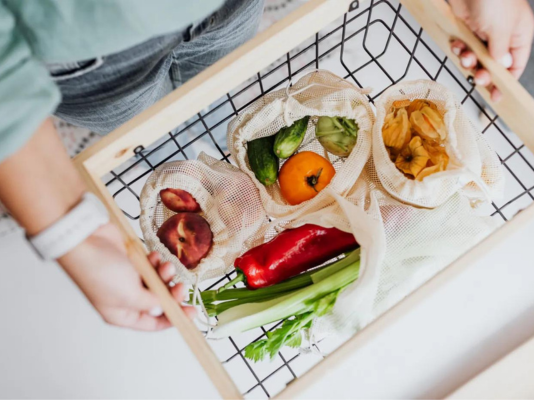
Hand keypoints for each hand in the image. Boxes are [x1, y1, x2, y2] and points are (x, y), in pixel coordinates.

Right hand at [58, 222, 195, 330]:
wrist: (86, 239)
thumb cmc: (101, 272)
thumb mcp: (130, 295)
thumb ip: (151, 303)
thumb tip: (163, 308)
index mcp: (121, 314)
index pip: (152, 323)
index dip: (173, 318)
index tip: (191, 312)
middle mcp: (125, 298)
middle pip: (158, 301)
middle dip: (172, 293)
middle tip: (182, 286)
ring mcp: (128, 278)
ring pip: (157, 281)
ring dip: (165, 274)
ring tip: (166, 266)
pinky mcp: (131, 260)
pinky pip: (152, 265)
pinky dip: (157, 262)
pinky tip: (155, 256)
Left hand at [449, 0, 533, 101]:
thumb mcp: (501, 30)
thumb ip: (500, 53)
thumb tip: (502, 69)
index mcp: (519, 34)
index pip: (516, 64)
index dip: (505, 81)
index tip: (496, 95)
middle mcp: (503, 35)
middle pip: (494, 65)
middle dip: (484, 72)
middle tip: (476, 78)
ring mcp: (484, 32)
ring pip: (476, 58)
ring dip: (469, 61)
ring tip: (465, 57)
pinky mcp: (467, 29)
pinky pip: (463, 47)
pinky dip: (460, 49)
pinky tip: (457, 45)